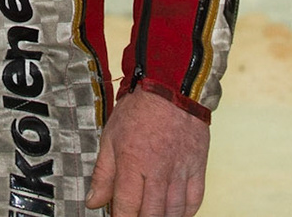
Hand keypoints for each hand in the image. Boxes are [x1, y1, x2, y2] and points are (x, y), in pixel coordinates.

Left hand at [85, 88, 209, 216]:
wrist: (172, 88)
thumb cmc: (139, 110)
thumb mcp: (111, 137)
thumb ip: (103, 173)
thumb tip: (93, 201)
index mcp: (133, 161)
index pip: (126, 205)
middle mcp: (159, 169)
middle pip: (151, 214)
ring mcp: (181, 169)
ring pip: (174, 211)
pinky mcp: (198, 166)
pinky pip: (195, 199)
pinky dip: (186, 212)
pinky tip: (176, 214)